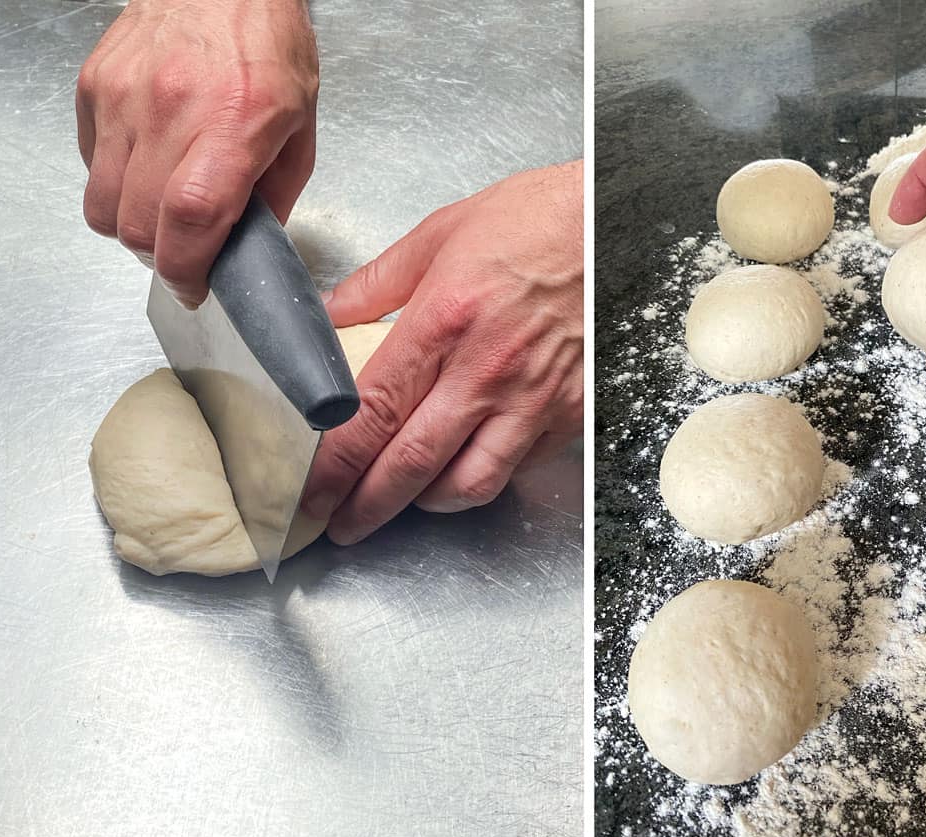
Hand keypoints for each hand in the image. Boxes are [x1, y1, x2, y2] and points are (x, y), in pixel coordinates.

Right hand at [76, 0, 317, 305]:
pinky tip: (149, 167)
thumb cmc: (268, 48)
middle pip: (138, 224)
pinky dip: (115, 183)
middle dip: (161, 257)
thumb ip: (275, 199)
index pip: (189, 219)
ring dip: (132, 226)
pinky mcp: (95, 87)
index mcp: (233, 126)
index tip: (196, 287)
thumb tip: (248, 249)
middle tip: (185, 253)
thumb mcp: (299, 132)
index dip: (186, 270)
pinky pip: (90, 165)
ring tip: (164, 213)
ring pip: (103, 204)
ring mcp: (124, 98)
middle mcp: (170, 111)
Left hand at [301, 161, 583, 544]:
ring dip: (427, 502)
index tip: (313, 494)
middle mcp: (487, 370)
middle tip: (341, 527)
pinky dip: (485, 478)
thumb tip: (330, 317)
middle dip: (367, 507)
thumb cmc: (534, 220)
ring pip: (470, 484)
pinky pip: (519, 468)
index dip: (336, 467)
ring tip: (403, 498)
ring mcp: (534, 397)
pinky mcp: (571, 410)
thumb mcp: (440, 233)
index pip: (373, 414)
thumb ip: (377, 284)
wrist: (612, 222)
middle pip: (413, 464)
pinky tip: (464, 468)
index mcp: (443, 321)